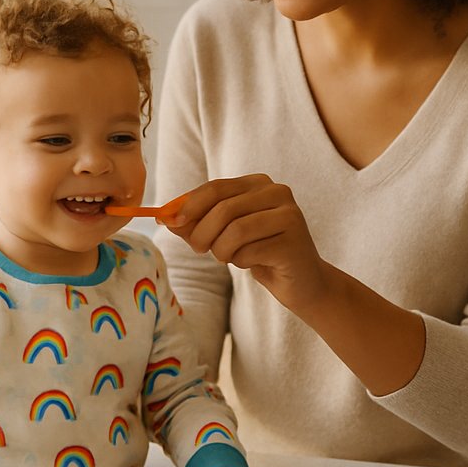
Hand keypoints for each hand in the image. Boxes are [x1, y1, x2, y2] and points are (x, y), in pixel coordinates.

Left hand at [165, 175, 327, 310]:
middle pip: (224, 209)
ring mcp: (289, 216)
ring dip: (221, 250)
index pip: (216, 188)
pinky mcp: (293, 242)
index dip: (189, 206)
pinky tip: (252, 263)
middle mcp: (278, 193)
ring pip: (235, 231)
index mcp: (259, 184)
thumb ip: (198, 222)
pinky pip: (249, 252)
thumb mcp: (225, 233)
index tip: (171, 223)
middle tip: (199, 249)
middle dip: (202, 233)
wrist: (302, 282)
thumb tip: (166, 217)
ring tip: (227, 257)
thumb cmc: (259, 252)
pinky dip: (241, 261)